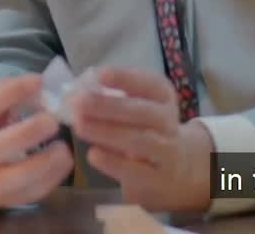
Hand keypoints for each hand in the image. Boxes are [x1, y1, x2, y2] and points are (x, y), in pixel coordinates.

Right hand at [0, 74, 73, 206]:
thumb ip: (13, 90)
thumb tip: (42, 88)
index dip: (12, 92)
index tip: (38, 82)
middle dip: (27, 134)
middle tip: (52, 122)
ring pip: (10, 180)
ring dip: (41, 164)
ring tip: (63, 148)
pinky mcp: (5, 200)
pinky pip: (29, 194)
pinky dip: (51, 179)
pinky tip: (64, 161)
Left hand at [72, 67, 212, 212]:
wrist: (178, 166)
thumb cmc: (146, 127)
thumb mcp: (137, 106)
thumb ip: (110, 97)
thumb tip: (75, 93)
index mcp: (162, 96)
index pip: (149, 83)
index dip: (125, 78)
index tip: (100, 75)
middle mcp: (168, 121)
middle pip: (143, 112)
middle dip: (109, 106)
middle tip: (80, 103)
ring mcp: (167, 151)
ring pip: (141, 140)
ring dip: (108, 132)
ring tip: (79, 126)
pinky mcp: (159, 179)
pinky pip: (137, 171)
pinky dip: (114, 162)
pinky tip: (93, 154)